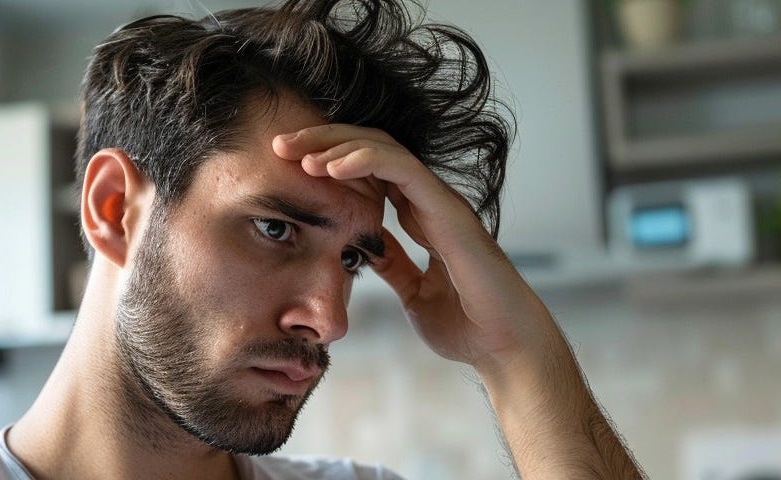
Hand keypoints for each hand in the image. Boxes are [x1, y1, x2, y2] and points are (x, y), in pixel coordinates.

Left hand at [272, 124, 556, 370]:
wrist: (502, 347)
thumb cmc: (467, 324)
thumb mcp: (412, 292)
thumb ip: (394, 265)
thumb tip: (366, 250)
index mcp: (420, 216)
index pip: (370, 172)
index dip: (329, 163)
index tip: (287, 167)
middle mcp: (429, 201)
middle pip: (371, 151)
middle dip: (323, 141)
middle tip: (279, 144)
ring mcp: (439, 201)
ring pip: (384, 149)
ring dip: (337, 144)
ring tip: (298, 151)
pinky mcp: (447, 209)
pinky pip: (402, 169)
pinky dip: (365, 160)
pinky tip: (331, 165)